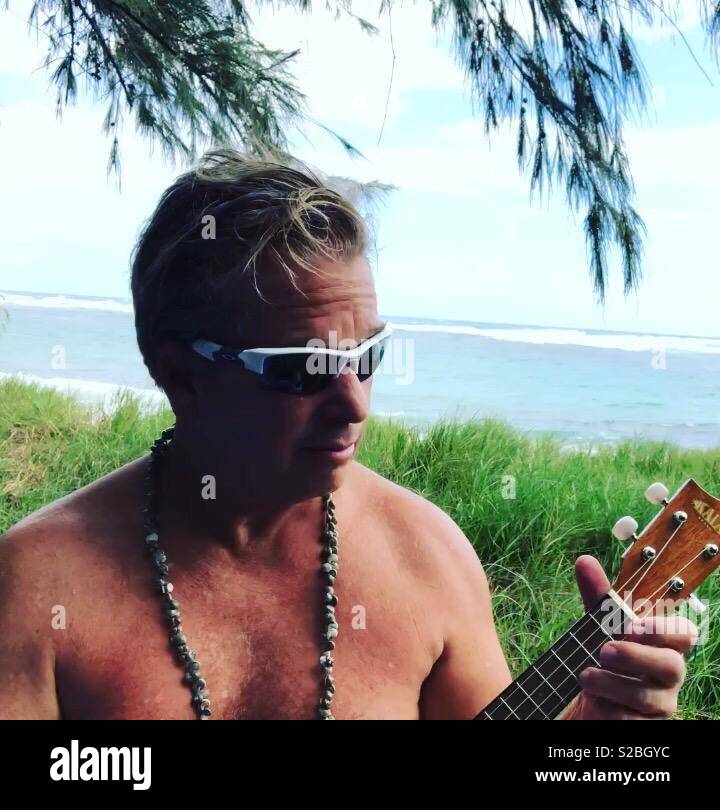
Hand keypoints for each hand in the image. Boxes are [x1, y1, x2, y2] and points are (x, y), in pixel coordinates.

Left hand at [568, 555, 696, 719]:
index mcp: (662, 645)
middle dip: (636, 657)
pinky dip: (607, 709)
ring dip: (611, 684)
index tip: (633, 625)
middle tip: (604, 651)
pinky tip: (592, 701)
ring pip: (647, 698)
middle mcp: (667, 677)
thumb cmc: (601, 658)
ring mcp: (659, 706)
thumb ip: (596, 598)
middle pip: (671, 666)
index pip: (684, 634)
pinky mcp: (643, 728)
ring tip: (585, 675)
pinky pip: (630, 722)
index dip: (665, 628)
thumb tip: (585, 561)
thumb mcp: (595, 626)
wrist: (586, 702)